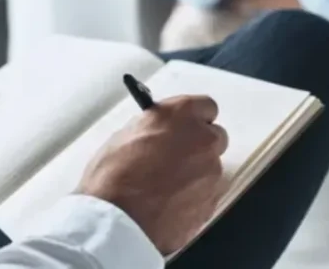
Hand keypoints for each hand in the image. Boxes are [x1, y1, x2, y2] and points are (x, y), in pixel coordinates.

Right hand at [77, 96, 228, 254]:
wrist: (118, 222)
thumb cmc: (113, 176)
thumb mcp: (126, 135)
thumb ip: (154, 128)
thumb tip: (160, 132)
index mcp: (182, 114)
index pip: (206, 106)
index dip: (194, 118)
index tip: (186, 126)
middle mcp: (203, 140)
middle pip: (215, 137)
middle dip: (199, 145)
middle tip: (176, 157)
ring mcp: (211, 173)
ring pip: (211, 168)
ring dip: (196, 173)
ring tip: (167, 187)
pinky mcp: (211, 202)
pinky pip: (207, 194)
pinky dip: (194, 197)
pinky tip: (169, 204)